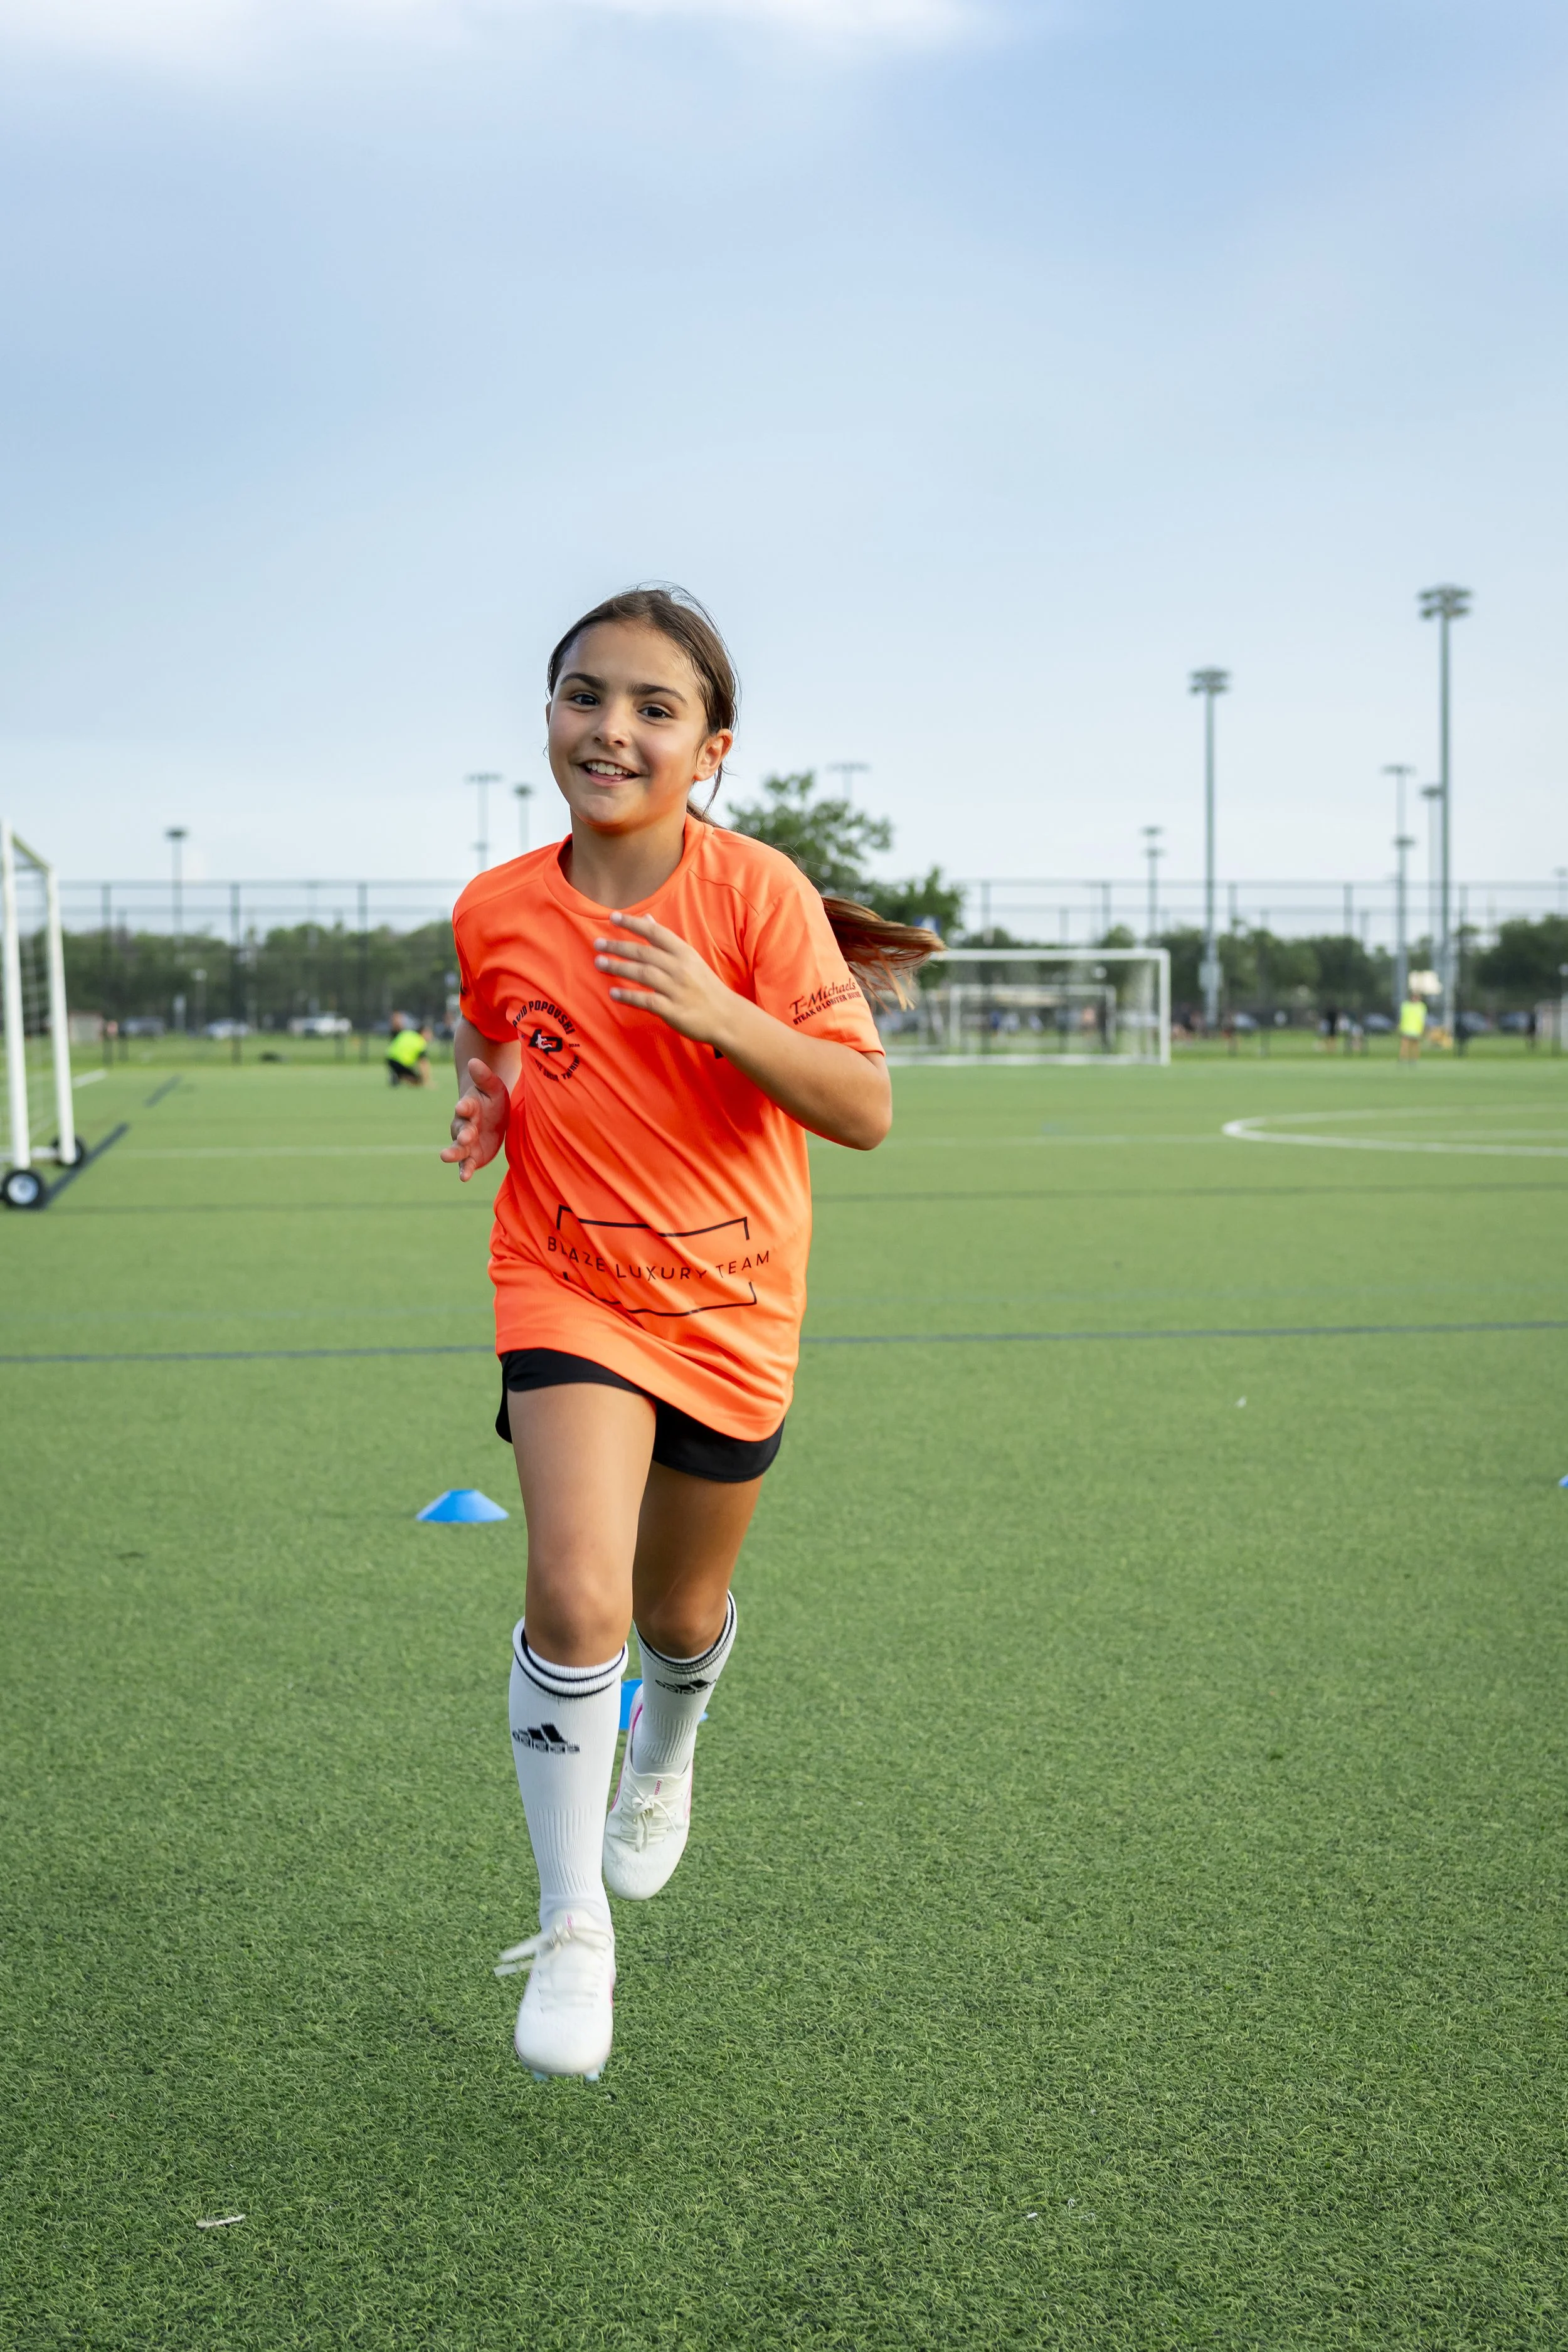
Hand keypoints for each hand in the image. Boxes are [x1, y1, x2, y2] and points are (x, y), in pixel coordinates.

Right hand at [440, 1058, 509, 1180]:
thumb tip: (474, 1061)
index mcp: (469, 1106)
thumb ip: (484, 1076)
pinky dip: (464, 1170)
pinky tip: (464, 1178)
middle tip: (464, 1137)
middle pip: (460, 1129)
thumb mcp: (493, 1086)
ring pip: (458, 1148)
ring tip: (446, 1156)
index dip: (464, 1106)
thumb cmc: (491, 1099)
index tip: (462, 1105)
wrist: (492, 1115)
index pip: (466, 1106)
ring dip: (454, 1153)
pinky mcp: (472, 1156)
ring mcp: (466, 1142)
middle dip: (462, 1133)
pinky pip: (466, 1164)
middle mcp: (464, 1125)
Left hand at [593, 913, 737, 1047]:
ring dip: (619, 967)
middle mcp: (680, 968)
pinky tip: (613, 993)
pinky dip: (629, 996)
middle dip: (619, 946)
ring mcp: (677, 989)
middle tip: (598, 943)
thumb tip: (646, 920)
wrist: (726, 1016)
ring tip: (599, 962)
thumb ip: (666, 941)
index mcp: (685, 953)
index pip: (656, 933)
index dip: (633, 924)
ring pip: (643, 974)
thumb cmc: (704, 986)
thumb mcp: (689, 959)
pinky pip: (647, 1001)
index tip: (613, 917)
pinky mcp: (673, 1010)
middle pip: (644, 953)